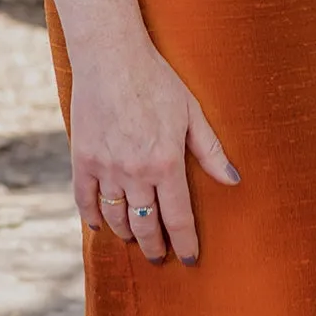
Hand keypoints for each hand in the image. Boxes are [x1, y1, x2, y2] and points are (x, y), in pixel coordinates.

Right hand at [68, 32, 239, 264]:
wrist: (111, 57)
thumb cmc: (157, 80)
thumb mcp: (191, 112)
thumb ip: (209, 150)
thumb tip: (232, 180)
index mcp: (166, 163)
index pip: (178, 217)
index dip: (185, 242)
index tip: (188, 258)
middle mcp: (135, 172)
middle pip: (146, 225)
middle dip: (155, 246)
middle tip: (159, 256)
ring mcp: (106, 168)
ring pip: (117, 218)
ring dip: (128, 234)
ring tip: (136, 240)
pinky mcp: (83, 159)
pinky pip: (85, 200)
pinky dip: (92, 218)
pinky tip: (101, 225)